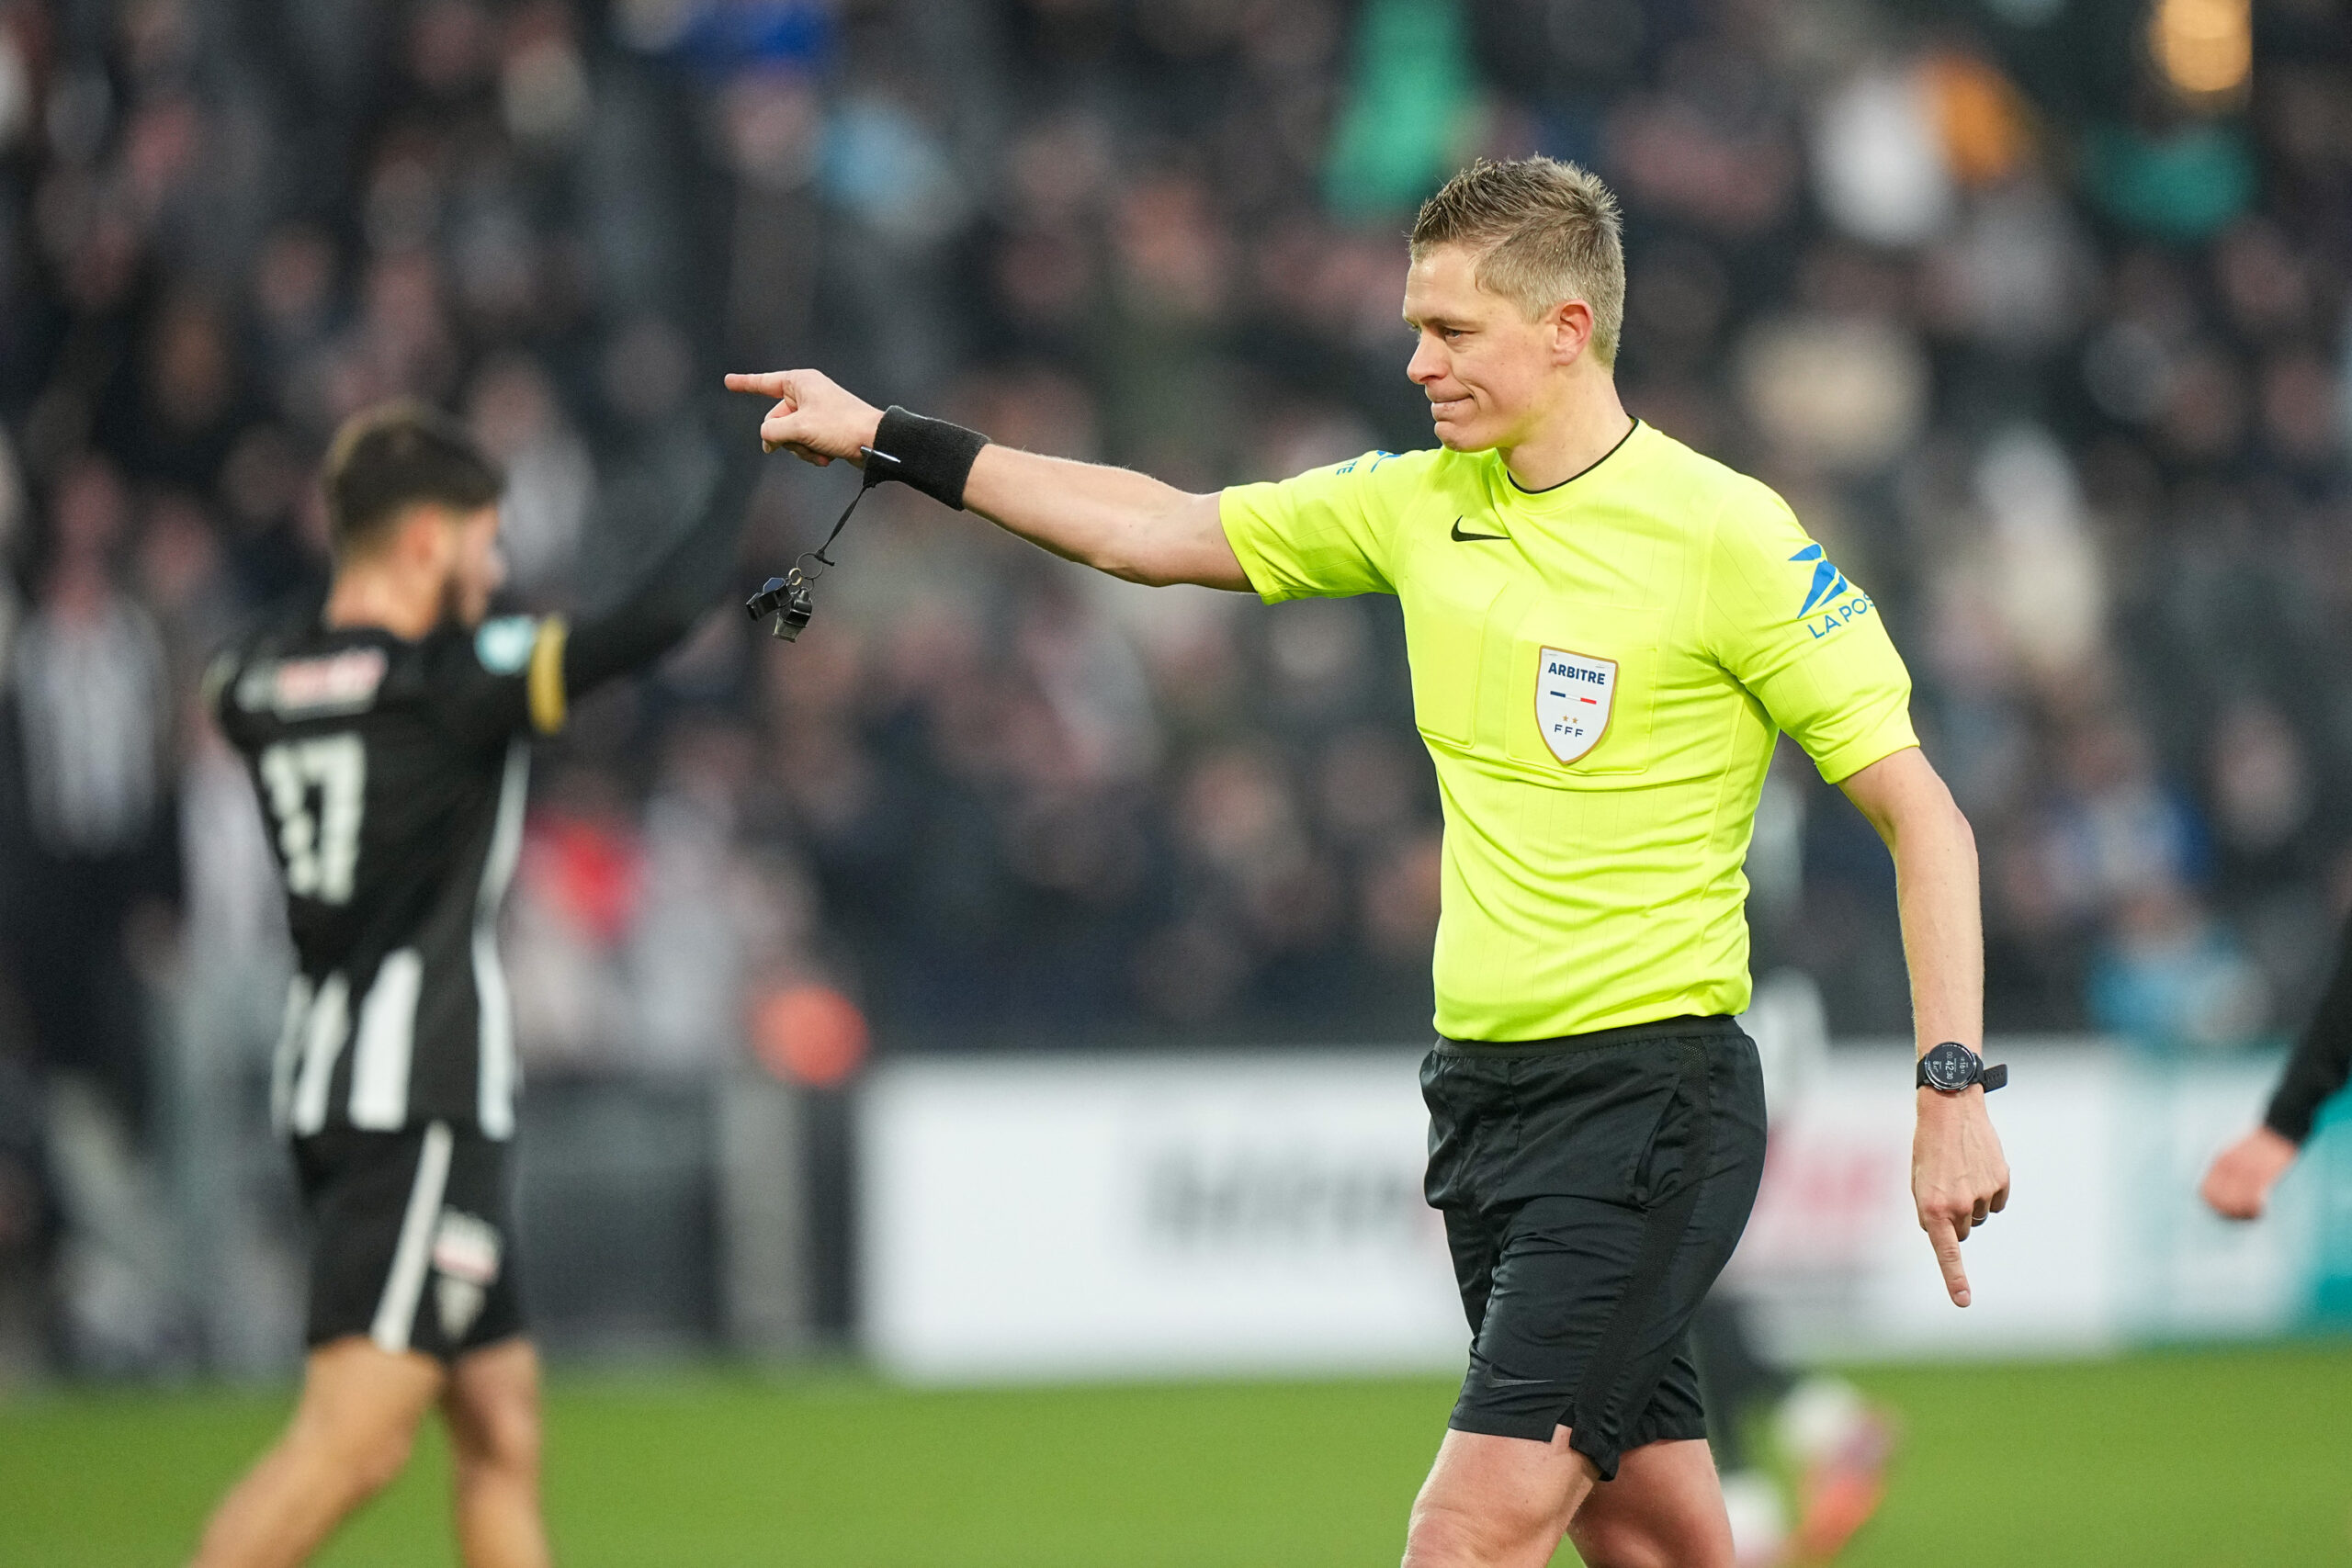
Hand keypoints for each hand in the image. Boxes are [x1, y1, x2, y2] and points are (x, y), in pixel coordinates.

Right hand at [722, 369, 881, 465]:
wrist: (875, 442)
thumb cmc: (840, 426)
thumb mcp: (798, 427)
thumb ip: (772, 431)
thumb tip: (767, 439)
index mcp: (800, 382)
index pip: (764, 383)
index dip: (745, 384)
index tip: (728, 381)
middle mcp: (807, 393)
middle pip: (775, 419)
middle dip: (786, 438)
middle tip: (802, 442)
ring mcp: (815, 412)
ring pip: (789, 435)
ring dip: (800, 449)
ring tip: (820, 452)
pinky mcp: (823, 429)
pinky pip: (804, 443)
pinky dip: (811, 453)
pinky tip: (827, 457)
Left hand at [1912, 1087, 2010, 1307]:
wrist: (1950, 1110)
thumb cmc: (1928, 1149)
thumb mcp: (1917, 1184)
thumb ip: (1929, 1214)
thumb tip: (1949, 1236)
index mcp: (1932, 1208)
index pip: (1946, 1252)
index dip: (1955, 1279)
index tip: (1964, 1303)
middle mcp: (1959, 1205)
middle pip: (1963, 1233)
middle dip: (1955, 1218)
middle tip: (1945, 1187)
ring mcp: (1983, 1195)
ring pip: (1980, 1217)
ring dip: (1971, 1202)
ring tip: (1959, 1171)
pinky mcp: (2002, 1182)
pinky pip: (1997, 1203)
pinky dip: (1989, 1192)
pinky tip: (1978, 1168)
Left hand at [2200, 1126, 2297, 1220]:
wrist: (2278, 1129)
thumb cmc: (2260, 1145)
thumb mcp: (2234, 1153)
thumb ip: (2226, 1170)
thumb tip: (2222, 1192)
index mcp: (2219, 1161)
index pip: (2206, 1192)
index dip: (2215, 1205)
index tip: (2228, 1210)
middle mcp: (2228, 1167)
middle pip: (2219, 1201)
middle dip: (2229, 1213)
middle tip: (2243, 1215)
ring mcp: (2244, 1170)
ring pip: (2234, 1203)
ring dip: (2243, 1214)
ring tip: (2253, 1214)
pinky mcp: (2262, 1174)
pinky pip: (2252, 1200)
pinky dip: (2255, 1210)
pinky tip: (2262, 1210)